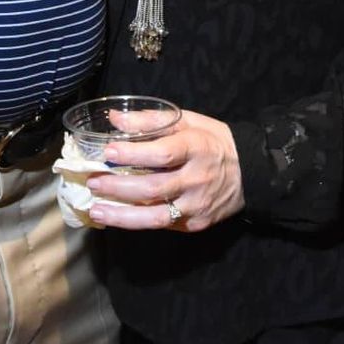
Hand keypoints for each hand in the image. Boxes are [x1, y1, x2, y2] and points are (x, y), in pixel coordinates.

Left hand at [85, 110, 243, 232]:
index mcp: (196, 148)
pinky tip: (117, 216)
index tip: (108, 151)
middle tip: (93, 182)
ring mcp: (196, 206)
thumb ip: (151, 120)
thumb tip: (115, 119)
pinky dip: (138, 222)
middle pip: (153, 188)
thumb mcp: (188, 121)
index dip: (133, 154)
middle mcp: (196, 180)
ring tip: (96, 210)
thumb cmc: (212, 140)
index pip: (162, 154)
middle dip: (119, 187)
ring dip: (122, 215)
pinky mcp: (195, 224)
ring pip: (155, 216)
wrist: (251, 172)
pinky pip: (163, 224)